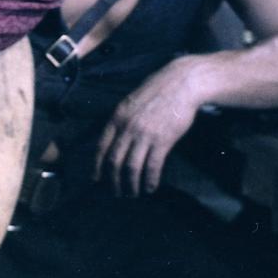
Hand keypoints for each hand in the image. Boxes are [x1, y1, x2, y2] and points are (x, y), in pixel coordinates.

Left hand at [94, 58, 203, 196]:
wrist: (181, 84)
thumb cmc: (157, 91)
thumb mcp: (131, 101)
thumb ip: (122, 120)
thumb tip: (114, 139)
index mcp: (117, 117)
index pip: (101, 146)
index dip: (97, 165)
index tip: (95, 179)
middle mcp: (127, 127)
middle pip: (114, 160)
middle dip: (113, 180)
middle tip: (116, 193)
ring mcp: (144, 134)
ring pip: (132, 167)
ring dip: (131, 185)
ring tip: (132, 194)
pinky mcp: (163, 140)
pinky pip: (152, 166)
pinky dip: (150, 180)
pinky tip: (150, 187)